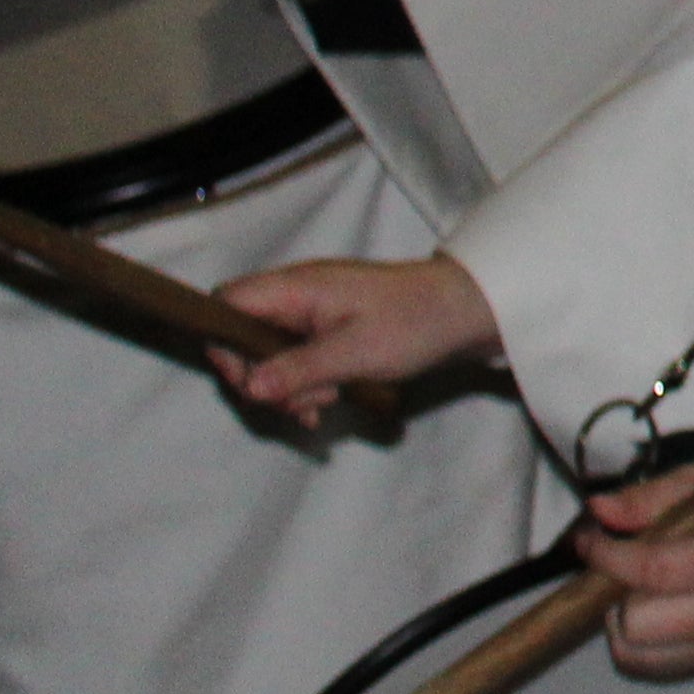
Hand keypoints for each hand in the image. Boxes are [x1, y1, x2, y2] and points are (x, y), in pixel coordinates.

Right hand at [214, 252, 495, 427]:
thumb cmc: (416, 322)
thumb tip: (249, 387)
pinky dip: (303, 386)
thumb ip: (299, 369)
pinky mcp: (328, 333)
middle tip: (299, 402)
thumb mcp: (356, 351)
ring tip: (323, 403)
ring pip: (268, 356)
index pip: (226, 303)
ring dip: (286, 388)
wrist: (469, 313)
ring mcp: (312, 314)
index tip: (250, 381)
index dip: (224, 344)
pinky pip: (295, 362)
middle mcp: (298, 296)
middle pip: (242, 338)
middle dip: (260, 379)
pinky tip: (324, 406)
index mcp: (297, 287)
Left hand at [581, 457, 693, 680]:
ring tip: (637, 588)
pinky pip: (646, 663)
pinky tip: (651, 608)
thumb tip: (598, 511)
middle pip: (634, 621)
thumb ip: (651, 498)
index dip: (608, 556)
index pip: (653, 571)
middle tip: (624, 564)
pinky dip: (635, 639)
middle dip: (617, 591)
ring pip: (632, 650)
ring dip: (621, 618)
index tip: (587, 539)